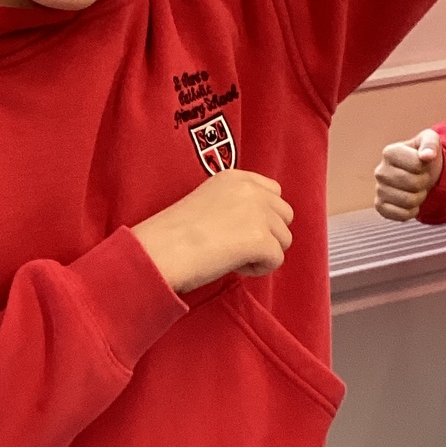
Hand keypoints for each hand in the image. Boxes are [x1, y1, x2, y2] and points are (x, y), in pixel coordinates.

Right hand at [131, 171, 292, 293]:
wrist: (160, 250)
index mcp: (235, 177)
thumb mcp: (207, 201)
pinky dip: (257, 269)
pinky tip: (231, 266)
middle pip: (285, 215)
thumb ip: (235, 204)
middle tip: (235, 246)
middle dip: (268, 234)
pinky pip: (276, 260)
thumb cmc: (174, 234)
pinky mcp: (261, 239)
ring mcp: (258, 213)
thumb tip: (258, 224)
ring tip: (230, 256)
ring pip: (284, 240)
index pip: (273, 192)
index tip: (239, 229)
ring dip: (262, 253)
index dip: (263, 215)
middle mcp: (250, 190)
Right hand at [374, 130, 442, 222]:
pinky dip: (412, 211)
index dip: (426, 167)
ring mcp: (378, 190)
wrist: (419, 173)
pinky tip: (410, 202)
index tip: (422, 164)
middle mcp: (380, 171)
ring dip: (419, 197)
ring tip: (416, 189)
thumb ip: (430, 144)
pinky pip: (401, 215)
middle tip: (421, 178)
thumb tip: (427, 155)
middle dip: (424, 183)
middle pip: (413, 184)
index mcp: (389, 152)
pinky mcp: (380, 206)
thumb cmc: (424, 156)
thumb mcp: (431, 140)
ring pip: (409, 201)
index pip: (417, 165)